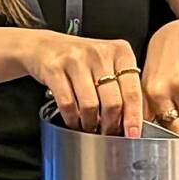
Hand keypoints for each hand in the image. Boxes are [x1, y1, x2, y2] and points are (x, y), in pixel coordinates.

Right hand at [21, 32, 145, 136]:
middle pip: (112, 101)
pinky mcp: (55, 68)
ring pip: (90, 106)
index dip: (134, 116)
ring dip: (90, 124)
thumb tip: (132, 120)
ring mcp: (76, 59)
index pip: (132, 90)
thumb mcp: (107, 63)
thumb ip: (122, 85)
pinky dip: (72, 119)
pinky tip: (74, 121)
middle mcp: (100, 53)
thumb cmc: (82, 59)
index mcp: (120, 51)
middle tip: (109, 133)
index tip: (133, 133)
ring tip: (90, 127)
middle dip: (111, 124)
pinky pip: (67, 104)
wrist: (44, 46)